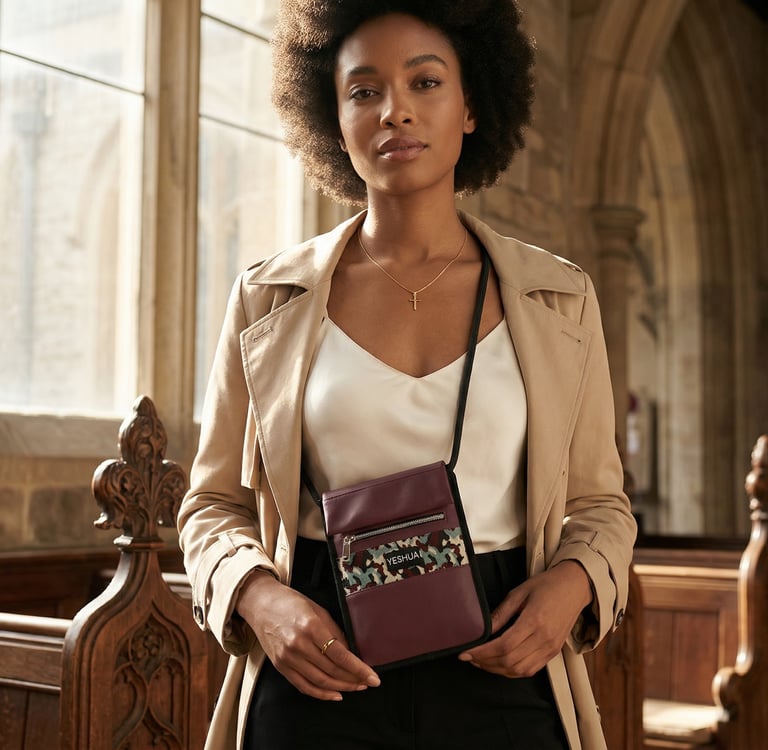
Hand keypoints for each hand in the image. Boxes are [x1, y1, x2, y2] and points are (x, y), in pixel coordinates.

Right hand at [236, 571, 379, 700]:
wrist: (261, 604)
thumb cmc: (291, 603)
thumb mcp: (318, 610)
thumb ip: (334, 632)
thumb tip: (351, 652)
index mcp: (311, 626)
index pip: (340, 654)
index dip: (359, 669)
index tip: (373, 678)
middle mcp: (298, 644)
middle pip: (331, 670)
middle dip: (353, 679)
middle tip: (367, 683)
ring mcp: (287, 657)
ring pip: (320, 681)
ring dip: (341, 687)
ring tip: (356, 687)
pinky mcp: (280, 666)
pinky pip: (303, 686)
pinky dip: (321, 694)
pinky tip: (335, 695)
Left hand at [459, 561, 591, 676]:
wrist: (574, 587)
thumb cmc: (547, 585)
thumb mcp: (519, 592)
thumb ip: (501, 613)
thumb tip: (484, 629)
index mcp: (534, 620)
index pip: (503, 646)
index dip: (482, 653)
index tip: (465, 653)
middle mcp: (544, 638)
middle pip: (509, 661)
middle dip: (485, 662)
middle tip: (469, 657)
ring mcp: (550, 648)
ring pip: (519, 670)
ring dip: (497, 670)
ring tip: (482, 661)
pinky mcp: (553, 652)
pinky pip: (531, 670)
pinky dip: (513, 671)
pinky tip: (500, 664)